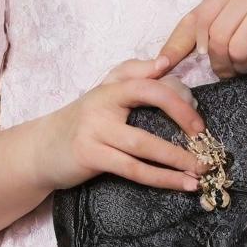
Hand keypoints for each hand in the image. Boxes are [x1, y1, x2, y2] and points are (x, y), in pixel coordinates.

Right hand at [36, 50, 207, 192]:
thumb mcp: (104, 92)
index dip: (175, 93)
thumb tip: (166, 62)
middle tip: (205, 137)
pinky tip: (181, 184)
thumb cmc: (83, 121)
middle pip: (148, 96)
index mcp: (110, 86)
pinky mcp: (90, 156)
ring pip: (144, 144)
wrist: (41, 150)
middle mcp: (102, 102)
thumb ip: (132, 74)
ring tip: (203, 170)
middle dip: (182, 115)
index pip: (148, 78)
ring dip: (178, 159)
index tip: (197, 117)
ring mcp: (95, 130)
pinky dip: (161, 178)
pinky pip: (133, 169)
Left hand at [155, 0, 246, 79]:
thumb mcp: (235, 14)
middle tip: (230, 70)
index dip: (183, 48)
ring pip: (237, 48)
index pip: (197, 20)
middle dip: (220, 63)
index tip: (175, 67)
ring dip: (241, 65)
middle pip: (216, 38)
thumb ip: (199, 30)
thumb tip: (159, 63)